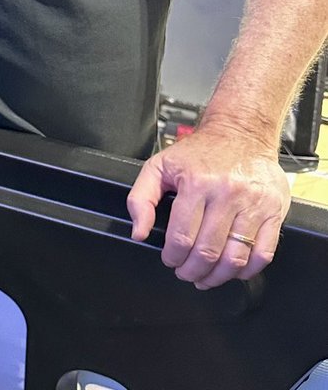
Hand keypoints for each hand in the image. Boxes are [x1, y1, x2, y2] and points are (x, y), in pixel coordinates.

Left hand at [127, 122, 289, 288]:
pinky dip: (247, 270)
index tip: (170, 260)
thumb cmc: (199, 152)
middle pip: (208, 251)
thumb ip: (141, 198)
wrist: (240, 134)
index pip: (182, 236)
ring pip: (235, 257)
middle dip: (193, 270)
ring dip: (218, 276)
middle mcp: (226, 194)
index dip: (173, 256)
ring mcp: (253, 205)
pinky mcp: (273, 212)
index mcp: (196, 183)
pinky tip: (233, 270)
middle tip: (186, 273)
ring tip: (206, 278)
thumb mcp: (159, 166)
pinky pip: (263, 254)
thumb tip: (139, 232)